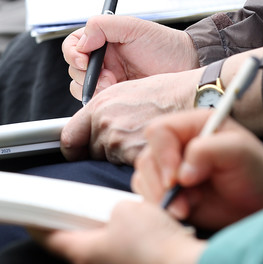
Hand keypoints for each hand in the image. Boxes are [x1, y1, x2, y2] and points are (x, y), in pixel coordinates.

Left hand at [34, 200, 203, 263]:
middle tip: (70, 205)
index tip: (30, 215)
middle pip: (72, 243)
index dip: (38, 224)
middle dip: (70, 223)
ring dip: (97, 230)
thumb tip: (110, 211)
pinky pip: (116, 254)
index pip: (49, 239)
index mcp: (84, 254)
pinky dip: (116, 239)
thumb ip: (108, 205)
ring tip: (106, 211)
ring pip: (96, 249)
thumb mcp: (124, 207)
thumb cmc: (153, 243)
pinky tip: (131, 227)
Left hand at [60, 70, 201, 164]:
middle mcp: (104, 123)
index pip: (69, 138)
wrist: (193, 95)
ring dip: (123, 160)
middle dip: (105, 153)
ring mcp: (118, 141)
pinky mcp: (135, 156)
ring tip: (142, 144)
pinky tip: (152, 154)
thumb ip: (104, 111)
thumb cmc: (166, 92)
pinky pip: (127, 171)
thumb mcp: (126, 92)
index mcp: (98, 106)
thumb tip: (92, 127)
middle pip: (91, 153)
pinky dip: (138, 167)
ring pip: (110, 163)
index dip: (76, 149)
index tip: (82, 153)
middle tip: (128, 144)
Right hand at [63, 15, 199, 97]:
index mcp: (102, 40)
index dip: (73, 54)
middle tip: (109, 77)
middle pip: (74, 69)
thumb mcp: (133, 27)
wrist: (186, 67)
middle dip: (87, 75)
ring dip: (94, 88)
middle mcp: (102, 60)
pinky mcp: (115, 97)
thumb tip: (81, 43)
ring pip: (81, 87)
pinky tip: (118, 95)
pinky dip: (100, 100)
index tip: (85, 61)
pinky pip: (95, 102)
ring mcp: (107, 79)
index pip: (73, 45)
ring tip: (116, 86)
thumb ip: (102, 26)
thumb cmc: (164, 45)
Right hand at [132, 109, 262, 227]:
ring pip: (143, 180)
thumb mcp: (241, 153)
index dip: (163, 155)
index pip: (158, 131)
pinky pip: (147, 198)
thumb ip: (209, 151)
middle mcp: (176, 145)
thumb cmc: (257, 172)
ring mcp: (170, 169)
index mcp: (191, 125)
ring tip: (189, 210)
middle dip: (161, 185)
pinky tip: (185, 215)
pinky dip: (161, 209)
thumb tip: (181, 173)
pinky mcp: (168, 192)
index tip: (177, 179)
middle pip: (146, 158)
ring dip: (161, 200)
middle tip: (185, 205)